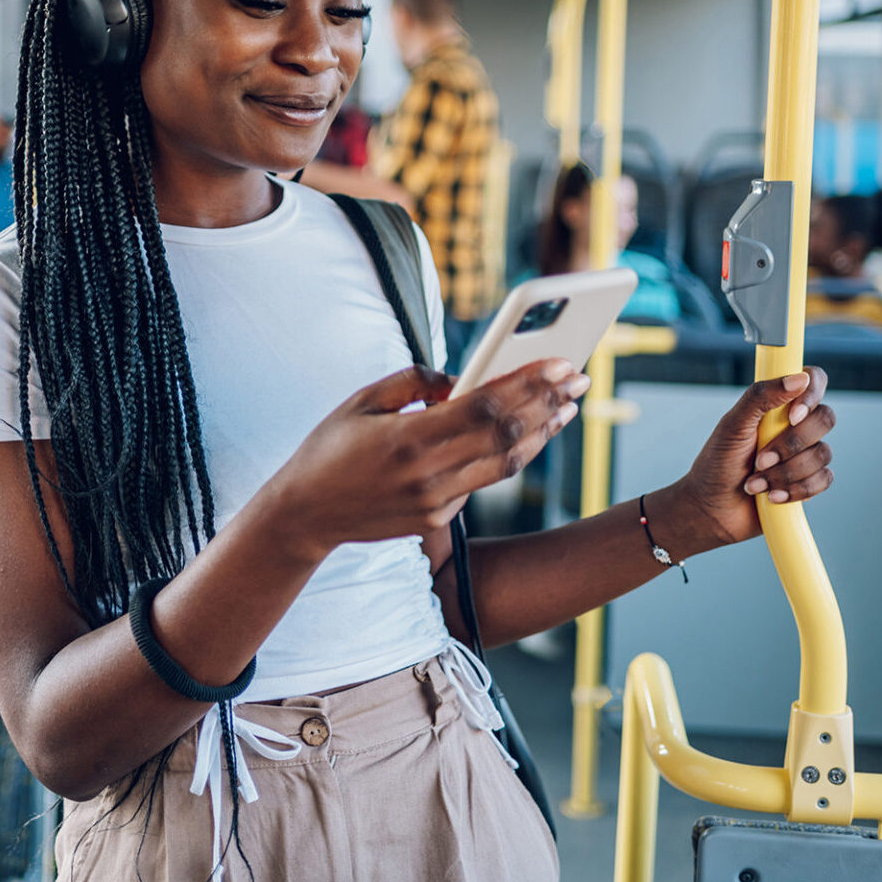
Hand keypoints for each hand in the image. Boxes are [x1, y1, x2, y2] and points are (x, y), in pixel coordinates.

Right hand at [271, 360, 588, 556]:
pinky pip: (483, 481)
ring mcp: (435, 502)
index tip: (560, 363)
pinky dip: (511, 454)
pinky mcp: (437, 518)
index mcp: (408, 439)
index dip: (528, 384)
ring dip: (542, 433)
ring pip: (506, 464)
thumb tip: (460, 377)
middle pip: (506, 435)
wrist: (303, 515)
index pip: (485, 407)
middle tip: (578, 378)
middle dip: (548, 403)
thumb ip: (414, 381)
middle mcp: (428, 475)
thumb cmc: (329, 447)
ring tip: (568, 407)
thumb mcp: (362, 400)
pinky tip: (530, 433)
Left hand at [670, 367, 834, 547]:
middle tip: (759, 460)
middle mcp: (795, 425)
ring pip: (823, 454)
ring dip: (786, 473)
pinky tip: (772, 497)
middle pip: (825, 419)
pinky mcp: (810, 481)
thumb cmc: (717, 463)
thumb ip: (761, 397)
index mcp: (777, 404)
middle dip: (791, 445)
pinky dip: (796, 490)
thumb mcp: (733, 426)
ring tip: (755, 483)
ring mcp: (804, 453)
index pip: (812, 379)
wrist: (713, 510)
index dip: (811, 395)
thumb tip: (799, 378)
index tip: (793, 417)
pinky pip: (824, 480)